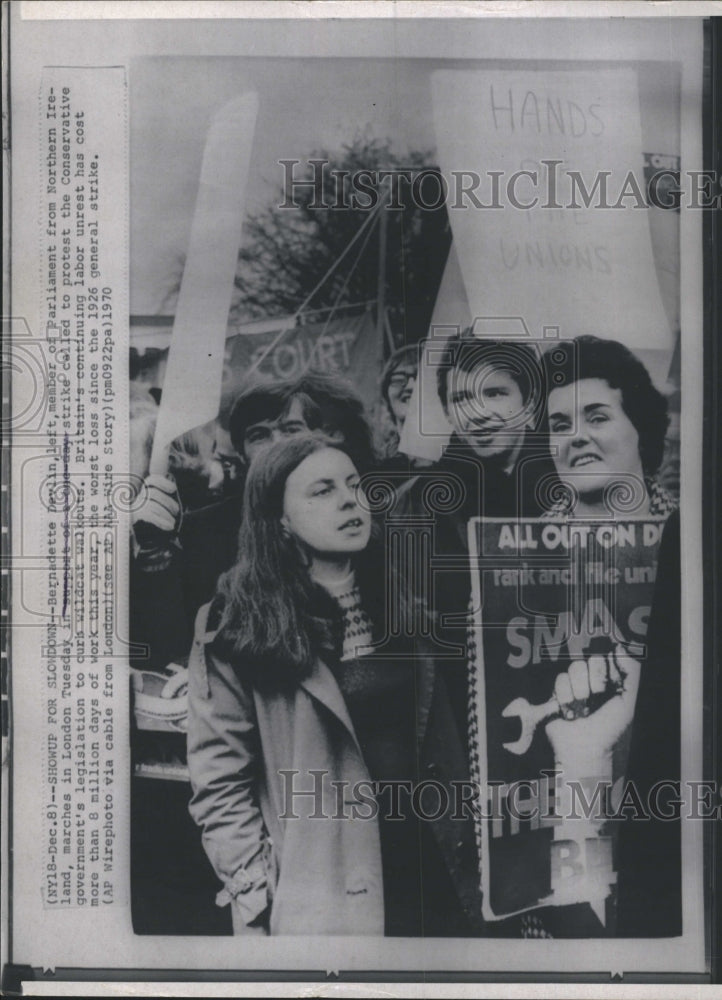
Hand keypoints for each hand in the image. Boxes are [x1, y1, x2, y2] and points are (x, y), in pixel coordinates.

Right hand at [131, 474, 181, 548]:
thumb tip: (172, 482)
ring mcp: (132, 510)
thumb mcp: (165, 513)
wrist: (148, 550)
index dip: (162, 482)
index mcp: (145, 496)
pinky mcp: (131, 520)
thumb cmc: (158, 530)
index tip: (172, 489)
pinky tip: (169, 527)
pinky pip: (148, 514)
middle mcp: (136, 500)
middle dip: (169, 503)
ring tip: (172, 524)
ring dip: (166, 514)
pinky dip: (161, 520)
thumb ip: (168, 500)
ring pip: (152, 503)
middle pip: (153, 492)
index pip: (151, 481)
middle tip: (176, 513)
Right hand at [545, 646, 640, 777]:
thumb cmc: (610, 728)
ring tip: (583, 710)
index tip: (612, 687)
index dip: (608, 671)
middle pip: (591, 659)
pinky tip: (570, 713)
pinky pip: (560, 679)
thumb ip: (630, 672)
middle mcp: (592, 679)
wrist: (585, 749)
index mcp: (611, 680)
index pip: (608, 657)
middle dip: (595, 683)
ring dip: (580, 693)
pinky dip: (566, 698)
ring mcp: (574, 684)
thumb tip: (618, 646)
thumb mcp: (627, 701)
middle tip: (597, 701)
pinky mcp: (557, 692)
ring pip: (574, 667)